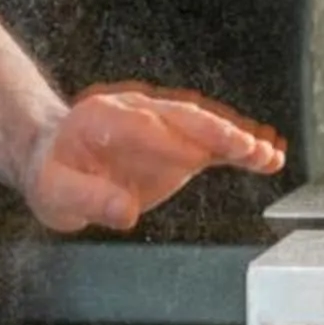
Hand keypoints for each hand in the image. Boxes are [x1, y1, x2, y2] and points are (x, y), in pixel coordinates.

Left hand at [22, 85, 286, 233]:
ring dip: (235, 139)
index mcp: (102, 117)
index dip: (166, 141)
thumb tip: (125, 213)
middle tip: (241, 146)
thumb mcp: (55, 193)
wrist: (57, 157)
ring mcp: (162, 124)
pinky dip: (240, 151)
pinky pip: (213, 144)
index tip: (192, 158)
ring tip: (265, 155)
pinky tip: (270, 160)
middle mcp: (137, 112)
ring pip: (203, 125)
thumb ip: (88, 199)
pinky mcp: (179, 143)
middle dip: (211, 131)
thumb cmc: (53, 175)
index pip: (140, 125)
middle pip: (180, 116)